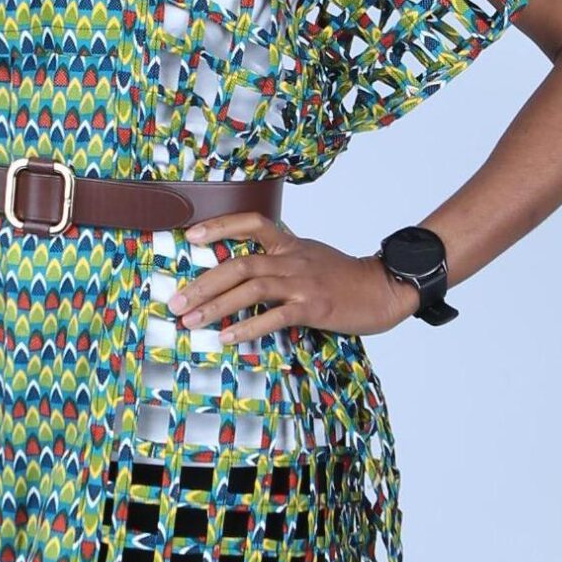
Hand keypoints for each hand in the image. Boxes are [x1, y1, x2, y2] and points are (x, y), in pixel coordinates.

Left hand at [166, 214, 423, 339]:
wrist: (385, 288)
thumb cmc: (344, 278)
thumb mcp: (309, 258)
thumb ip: (279, 261)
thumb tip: (243, 277)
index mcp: (289, 244)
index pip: (251, 223)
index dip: (219, 226)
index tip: (190, 237)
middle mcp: (292, 259)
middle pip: (239, 264)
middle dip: (202, 284)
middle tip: (176, 303)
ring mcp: (302, 282)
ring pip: (251, 288)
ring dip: (216, 306)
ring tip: (191, 322)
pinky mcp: (314, 307)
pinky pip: (275, 316)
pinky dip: (248, 327)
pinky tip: (228, 337)